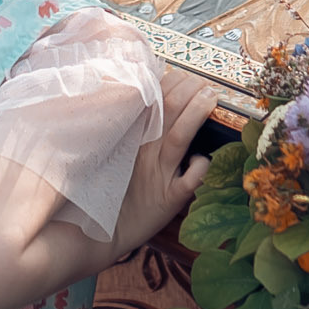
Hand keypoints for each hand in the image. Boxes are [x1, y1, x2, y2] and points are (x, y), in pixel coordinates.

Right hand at [111, 68, 218, 258]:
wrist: (98, 234)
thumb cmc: (109, 191)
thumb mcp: (113, 154)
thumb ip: (129, 127)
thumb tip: (150, 96)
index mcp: (130, 138)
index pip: (152, 101)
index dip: (171, 84)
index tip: (186, 74)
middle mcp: (144, 152)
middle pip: (167, 113)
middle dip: (188, 92)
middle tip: (204, 81)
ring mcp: (156, 176)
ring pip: (177, 138)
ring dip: (195, 115)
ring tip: (210, 97)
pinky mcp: (167, 201)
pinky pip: (188, 182)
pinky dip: (199, 168)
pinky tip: (204, 159)